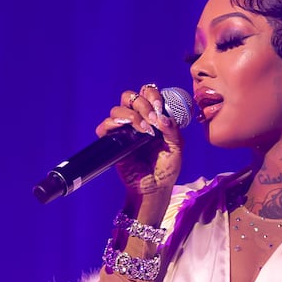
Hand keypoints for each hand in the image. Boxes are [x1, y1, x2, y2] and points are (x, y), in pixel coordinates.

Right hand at [95, 84, 183, 225]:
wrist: (155, 188)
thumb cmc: (166, 168)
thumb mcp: (176, 146)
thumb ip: (172, 129)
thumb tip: (161, 117)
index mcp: (152, 117)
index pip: (147, 93)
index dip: (152, 95)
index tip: (160, 108)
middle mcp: (136, 120)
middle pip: (129, 97)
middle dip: (142, 104)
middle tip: (153, 120)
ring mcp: (123, 130)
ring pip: (117, 109)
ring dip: (132, 115)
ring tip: (144, 130)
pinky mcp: (112, 142)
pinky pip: (104, 127)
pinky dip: (112, 124)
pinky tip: (126, 130)